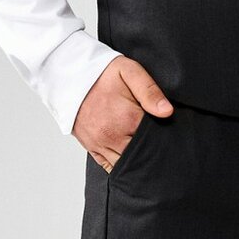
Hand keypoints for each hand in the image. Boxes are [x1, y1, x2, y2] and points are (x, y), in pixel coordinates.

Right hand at [73, 56, 173, 171]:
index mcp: (126, 119)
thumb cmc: (102, 74)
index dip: (165, 137)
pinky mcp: (92, 148)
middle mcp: (112, 136)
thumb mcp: (129, 72)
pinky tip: (130, 159)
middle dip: (152, 150)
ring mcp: (100, 145)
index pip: (155, 138)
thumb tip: (167, 112)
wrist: (70, 78)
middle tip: (159, 141)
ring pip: (126, 164)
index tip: (168, 130)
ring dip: (137, 160)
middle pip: (142, 155)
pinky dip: (122, 166)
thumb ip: (150, 91)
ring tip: (146, 150)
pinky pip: (110, 167)